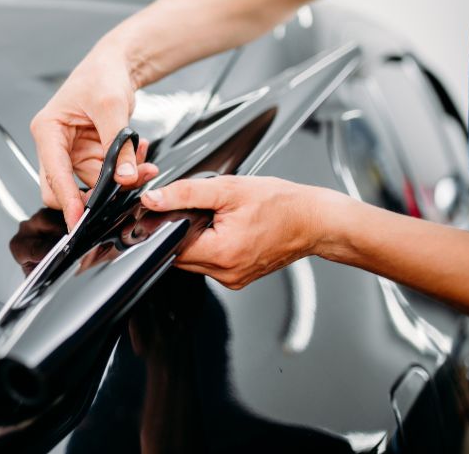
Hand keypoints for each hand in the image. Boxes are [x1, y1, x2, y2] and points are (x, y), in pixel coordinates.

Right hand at [31, 44, 157, 228]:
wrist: (117, 65)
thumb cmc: (102, 75)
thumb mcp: (111, 106)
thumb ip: (118, 145)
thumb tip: (125, 178)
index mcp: (48, 130)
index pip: (53, 174)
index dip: (67, 199)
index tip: (78, 220)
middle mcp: (56, 145)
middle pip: (64, 188)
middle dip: (96, 194)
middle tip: (124, 192)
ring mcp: (74, 153)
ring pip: (92, 185)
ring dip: (120, 180)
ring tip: (144, 163)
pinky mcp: (90, 155)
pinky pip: (106, 175)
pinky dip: (125, 169)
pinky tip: (139, 153)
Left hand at [140, 175, 335, 288]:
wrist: (314, 220)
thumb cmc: (281, 204)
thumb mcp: (228, 189)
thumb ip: (186, 193)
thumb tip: (154, 200)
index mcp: (222, 253)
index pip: (170, 247)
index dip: (165, 228)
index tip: (171, 212)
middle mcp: (226, 273)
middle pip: (180, 256)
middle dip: (183, 233)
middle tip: (201, 212)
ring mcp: (233, 279)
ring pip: (194, 262)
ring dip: (196, 241)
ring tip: (217, 220)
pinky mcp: (239, 278)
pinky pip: (211, 265)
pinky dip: (211, 248)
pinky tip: (226, 231)